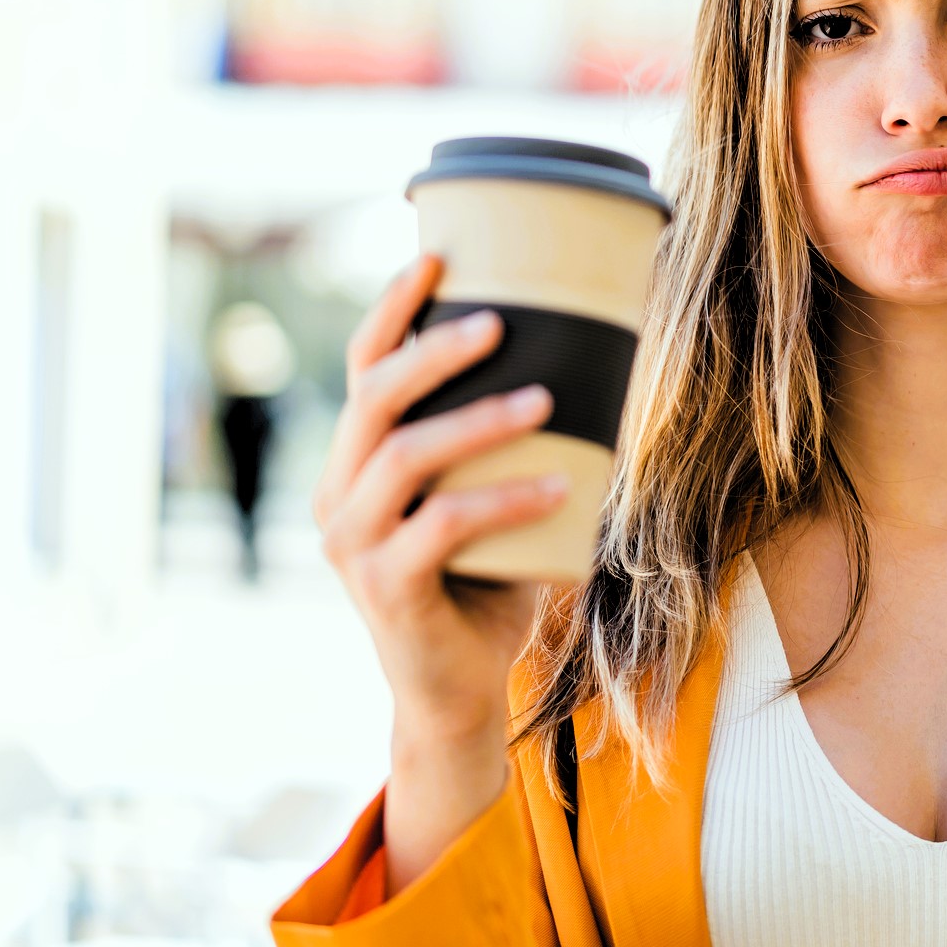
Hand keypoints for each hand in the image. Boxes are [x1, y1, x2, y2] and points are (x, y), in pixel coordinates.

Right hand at [313, 253, 565, 890]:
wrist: (458, 690)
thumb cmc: (486, 579)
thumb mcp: (493, 497)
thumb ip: (517, 443)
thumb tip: (606, 358)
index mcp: (357, 459)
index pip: (361, 366)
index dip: (392, 308)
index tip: (438, 256)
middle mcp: (340, 492)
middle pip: (374, 397)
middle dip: (434, 350)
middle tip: (501, 321)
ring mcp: (355, 543)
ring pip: (405, 455)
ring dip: (480, 420)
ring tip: (546, 398)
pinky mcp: (387, 589)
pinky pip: (445, 527)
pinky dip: (506, 499)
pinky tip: (560, 483)